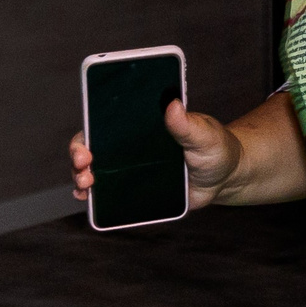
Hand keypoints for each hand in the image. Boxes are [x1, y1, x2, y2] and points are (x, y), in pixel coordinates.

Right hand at [67, 101, 244, 212]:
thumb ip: (188, 124)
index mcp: (143, 125)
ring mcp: (131, 170)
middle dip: (79, 156)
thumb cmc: (216, 148)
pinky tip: (90, 201)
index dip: (89, 128)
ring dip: (81, 179)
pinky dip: (96, 199)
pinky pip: (110, 196)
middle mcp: (131, 147)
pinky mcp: (137, 191)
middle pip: (93, 148)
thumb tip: (173, 105)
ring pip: (96, 173)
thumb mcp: (205, 134)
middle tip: (84, 163)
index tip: (85, 142)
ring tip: (86, 186)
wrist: (227, 177)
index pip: (107, 122)